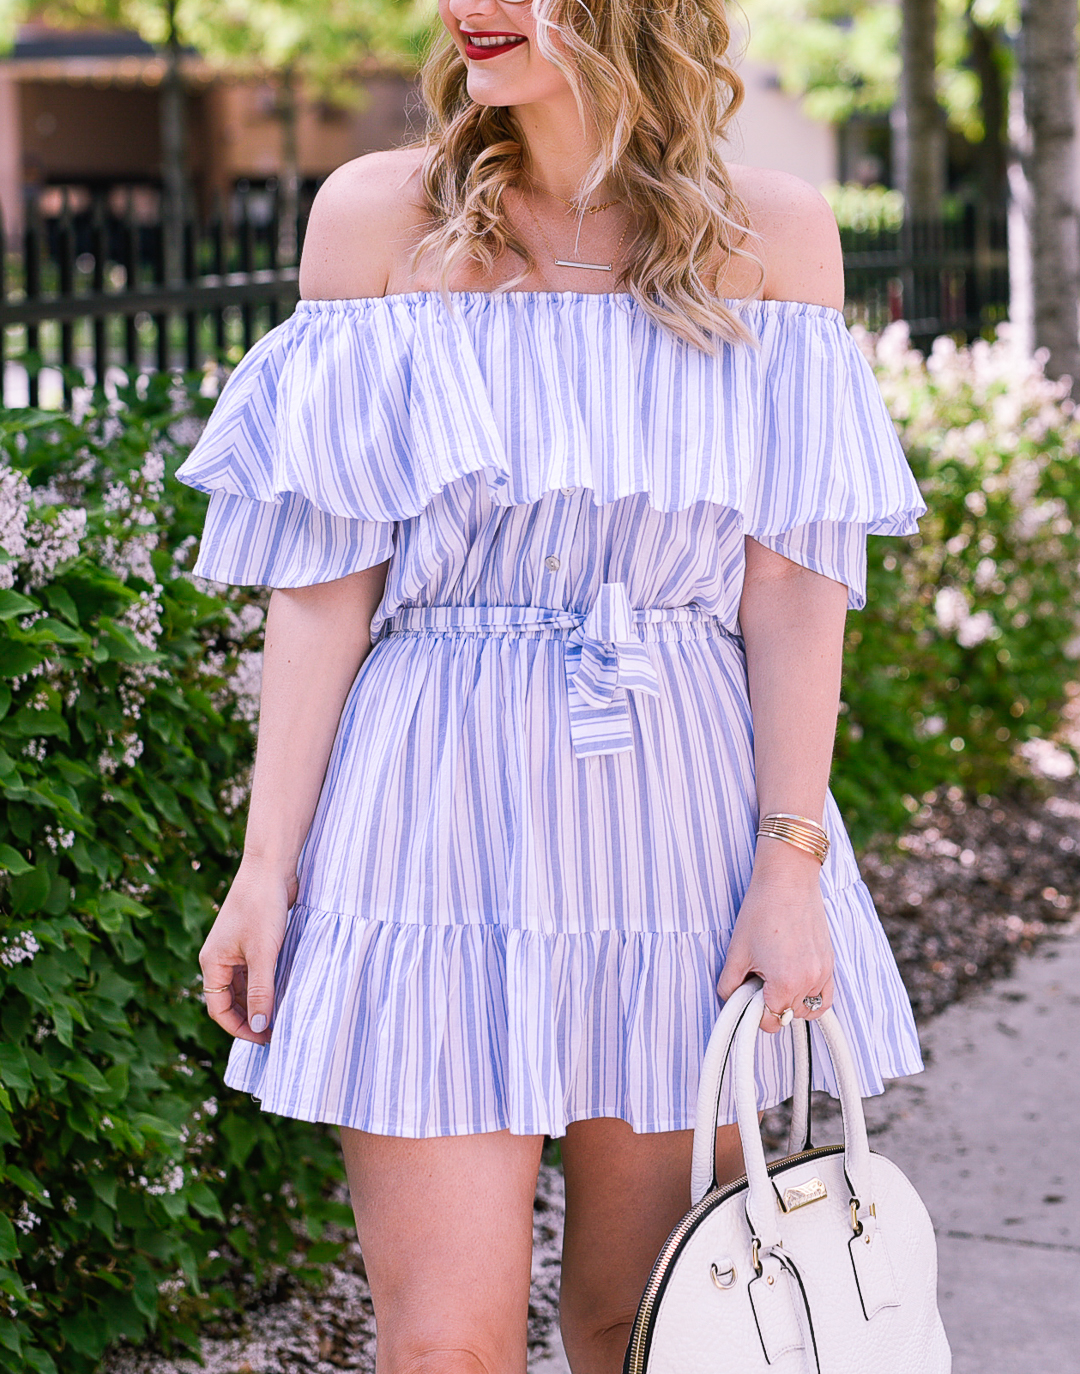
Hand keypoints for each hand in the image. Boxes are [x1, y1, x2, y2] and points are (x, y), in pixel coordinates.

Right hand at [198, 856, 296, 1044]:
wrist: (271, 867)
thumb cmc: (262, 906)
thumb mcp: (263, 953)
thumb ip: (261, 990)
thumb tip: (259, 1026)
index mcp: (212, 963)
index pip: (218, 1009)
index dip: (239, 1028)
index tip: (264, 1040)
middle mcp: (220, 958)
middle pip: (231, 1000)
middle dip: (250, 1018)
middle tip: (277, 1033)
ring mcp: (236, 949)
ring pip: (245, 986)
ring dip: (261, 1001)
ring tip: (284, 1016)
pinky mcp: (252, 940)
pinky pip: (256, 971)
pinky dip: (268, 983)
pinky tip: (286, 991)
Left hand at [717, 844, 834, 1032]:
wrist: (788, 880)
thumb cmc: (761, 911)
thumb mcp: (736, 951)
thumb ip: (729, 985)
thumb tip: (730, 1002)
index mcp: (785, 983)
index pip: (770, 1022)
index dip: (754, 1014)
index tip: (747, 999)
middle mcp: (809, 982)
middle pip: (788, 1015)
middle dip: (770, 1005)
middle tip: (758, 981)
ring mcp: (823, 973)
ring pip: (807, 1009)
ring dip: (790, 1002)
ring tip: (775, 979)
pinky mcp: (829, 963)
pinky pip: (824, 997)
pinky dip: (811, 998)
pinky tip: (795, 985)